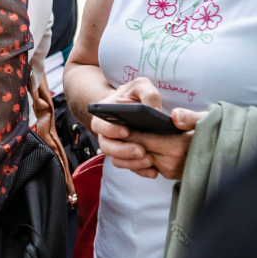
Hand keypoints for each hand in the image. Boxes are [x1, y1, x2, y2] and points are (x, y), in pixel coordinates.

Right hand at [89, 79, 205, 179]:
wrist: (134, 108)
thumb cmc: (134, 95)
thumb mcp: (140, 86)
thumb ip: (148, 93)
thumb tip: (156, 111)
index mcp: (104, 114)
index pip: (100, 124)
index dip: (111, 129)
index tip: (126, 131)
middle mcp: (105, 133)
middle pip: (106, 146)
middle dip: (122, 151)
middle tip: (141, 151)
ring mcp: (115, 146)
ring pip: (116, 160)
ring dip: (131, 163)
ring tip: (149, 160)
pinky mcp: (126, 157)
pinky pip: (128, 167)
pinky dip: (140, 171)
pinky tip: (153, 171)